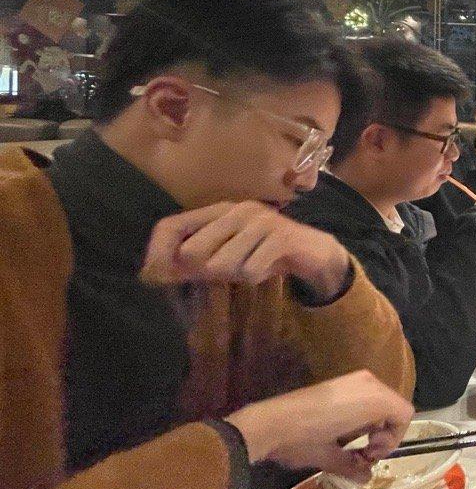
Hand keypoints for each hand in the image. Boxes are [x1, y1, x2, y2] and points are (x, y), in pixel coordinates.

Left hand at [142, 201, 350, 298]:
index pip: (170, 225)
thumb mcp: (223, 256)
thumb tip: (149, 275)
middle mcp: (236, 211)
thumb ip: (189, 263)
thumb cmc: (261, 253)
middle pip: (192, 250)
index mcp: (217, 211)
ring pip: (222, 265)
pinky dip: (255, 277)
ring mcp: (260, 221)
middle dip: (203, 272)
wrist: (313, 252)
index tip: (154, 278)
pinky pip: (250, 271)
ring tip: (250, 267)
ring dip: (234, 275)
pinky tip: (267, 269)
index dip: (157, 253)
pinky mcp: (281, 237)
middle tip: (222, 273)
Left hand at [226, 370, 413, 480]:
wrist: (267, 424)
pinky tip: (339, 430)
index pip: (404, 415)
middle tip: (363, 452)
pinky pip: (363, 396)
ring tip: (350, 443)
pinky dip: (361, 414)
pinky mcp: (337, 381)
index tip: (371, 455)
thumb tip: (366, 477)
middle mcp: (368, 383)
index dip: (394, 439)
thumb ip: (353, 466)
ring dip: (372, 424)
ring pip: (379, 401)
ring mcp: (352, 379)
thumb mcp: (330, 458)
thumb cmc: (304, 440)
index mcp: (373, 399)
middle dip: (384, 432)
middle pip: (393, 407)